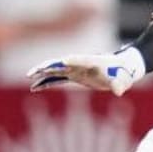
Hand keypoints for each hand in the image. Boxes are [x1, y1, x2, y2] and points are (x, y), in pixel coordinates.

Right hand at [27, 47, 145, 95]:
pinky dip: (47, 82)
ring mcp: (76, 69)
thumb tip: (119, 91)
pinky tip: (35, 87)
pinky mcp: (74, 76)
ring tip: (29, 77)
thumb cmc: (123, 73)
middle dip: (48, 66)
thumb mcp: (122, 80)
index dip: (71, 61)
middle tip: (35, 71)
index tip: (61, 62)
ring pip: (56, 70)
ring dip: (43, 73)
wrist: (122, 69)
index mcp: (92, 62)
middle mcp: (80, 64)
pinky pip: (57, 79)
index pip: (80, 60)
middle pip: (61, 63)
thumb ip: (119, 85)